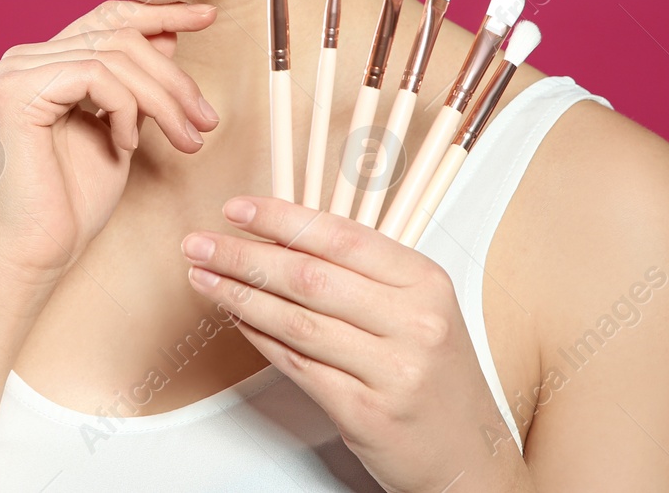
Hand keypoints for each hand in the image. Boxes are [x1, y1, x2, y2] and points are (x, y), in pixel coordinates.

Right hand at [0, 0, 220, 286]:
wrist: (37, 251)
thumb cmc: (74, 201)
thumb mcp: (121, 128)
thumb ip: (136, 84)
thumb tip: (167, 35)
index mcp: (47, 63)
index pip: (108, 17)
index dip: (160, 12)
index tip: (208, 16)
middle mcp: (26, 59)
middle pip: (120, 35)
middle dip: (174, 78)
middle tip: (206, 120)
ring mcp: (18, 71)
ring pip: (116, 56)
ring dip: (164, 100)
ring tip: (185, 140)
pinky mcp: (19, 91)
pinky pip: (97, 76)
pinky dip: (126, 109)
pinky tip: (127, 145)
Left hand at [180, 195, 532, 492]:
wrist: (467, 457)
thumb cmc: (436, 377)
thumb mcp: (419, 310)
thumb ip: (363, 274)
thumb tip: (283, 237)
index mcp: (425, 282)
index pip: (341, 236)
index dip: (281, 219)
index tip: (237, 210)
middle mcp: (414, 322)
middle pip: (310, 277)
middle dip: (245, 256)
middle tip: (201, 243)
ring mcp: (392, 371)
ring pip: (297, 321)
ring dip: (240, 295)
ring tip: (205, 277)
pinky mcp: (366, 413)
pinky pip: (298, 365)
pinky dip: (260, 338)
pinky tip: (236, 319)